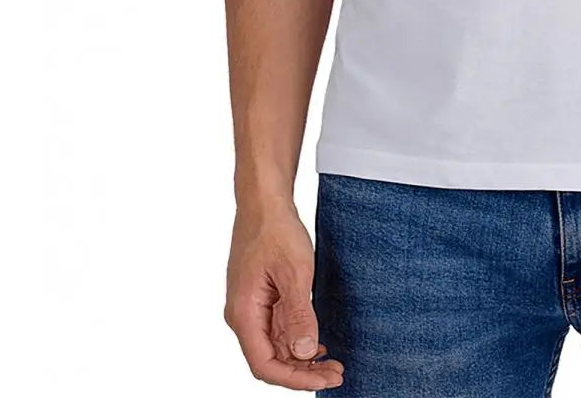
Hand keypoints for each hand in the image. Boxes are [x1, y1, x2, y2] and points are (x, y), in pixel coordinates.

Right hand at [224, 199, 343, 389]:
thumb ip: (298, 314)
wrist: (264, 201)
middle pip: (270, 360)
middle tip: (337, 374)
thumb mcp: (295, 272)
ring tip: (332, 363)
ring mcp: (251, 307)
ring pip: (275, 347)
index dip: (295, 378)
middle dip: (302, 373)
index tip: (324, 379)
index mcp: (244, 313)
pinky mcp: (261, 298)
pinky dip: (297, 340)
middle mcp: (243, 316)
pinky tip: (316, 343)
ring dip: (301, 358)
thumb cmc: (276, 230)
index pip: (264, 364)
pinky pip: (277, 329)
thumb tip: (303, 353)